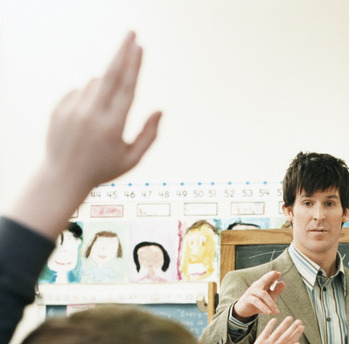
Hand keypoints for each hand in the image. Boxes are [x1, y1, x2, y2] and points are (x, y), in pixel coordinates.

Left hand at [7, 32, 160, 238]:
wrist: (63, 176)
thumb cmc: (103, 170)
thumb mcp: (132, 160)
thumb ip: (149, 136)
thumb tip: (160, 111)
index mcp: (113, 127)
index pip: (126, 89)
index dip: (134, 67)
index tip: (140, 48)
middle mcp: (92, 114)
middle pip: (110, 74)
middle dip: (122, 52)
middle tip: (131, 33)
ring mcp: (74, 109)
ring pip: (94, 84)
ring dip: (102, 92)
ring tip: (98, 121)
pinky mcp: (60, 107)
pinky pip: (79, 91)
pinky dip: (86, 99)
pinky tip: (84, 122)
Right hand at [234, 270, 285, 319]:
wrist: (244, 309)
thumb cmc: (258, 302)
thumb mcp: (268, 297)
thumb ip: (275, 291)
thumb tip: (283, 283)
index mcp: (262, 284)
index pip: (268, 278)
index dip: (273, 275)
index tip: (279, 273)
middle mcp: (256, 286)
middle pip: (263, 280)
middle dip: (269, 277)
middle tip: (275, 273)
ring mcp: (252, 292)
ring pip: (263, 294)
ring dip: (271, 303)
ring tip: (277, 312)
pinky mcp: (248, 299)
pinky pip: (257, 302)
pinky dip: (264, 307)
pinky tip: (269, 313)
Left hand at [246, 316, 303, 343]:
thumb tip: (298, 343)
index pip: (292, 340)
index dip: (297, 333)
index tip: (302, 327)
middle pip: (286, 335)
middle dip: (293, 327)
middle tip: (299, 320)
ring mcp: (268, 343)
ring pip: (278, 332)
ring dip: (284, 324)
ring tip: (289, 318)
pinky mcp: (261, 340)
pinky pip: (267, 331)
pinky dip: (270, 325)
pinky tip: (275, 319)